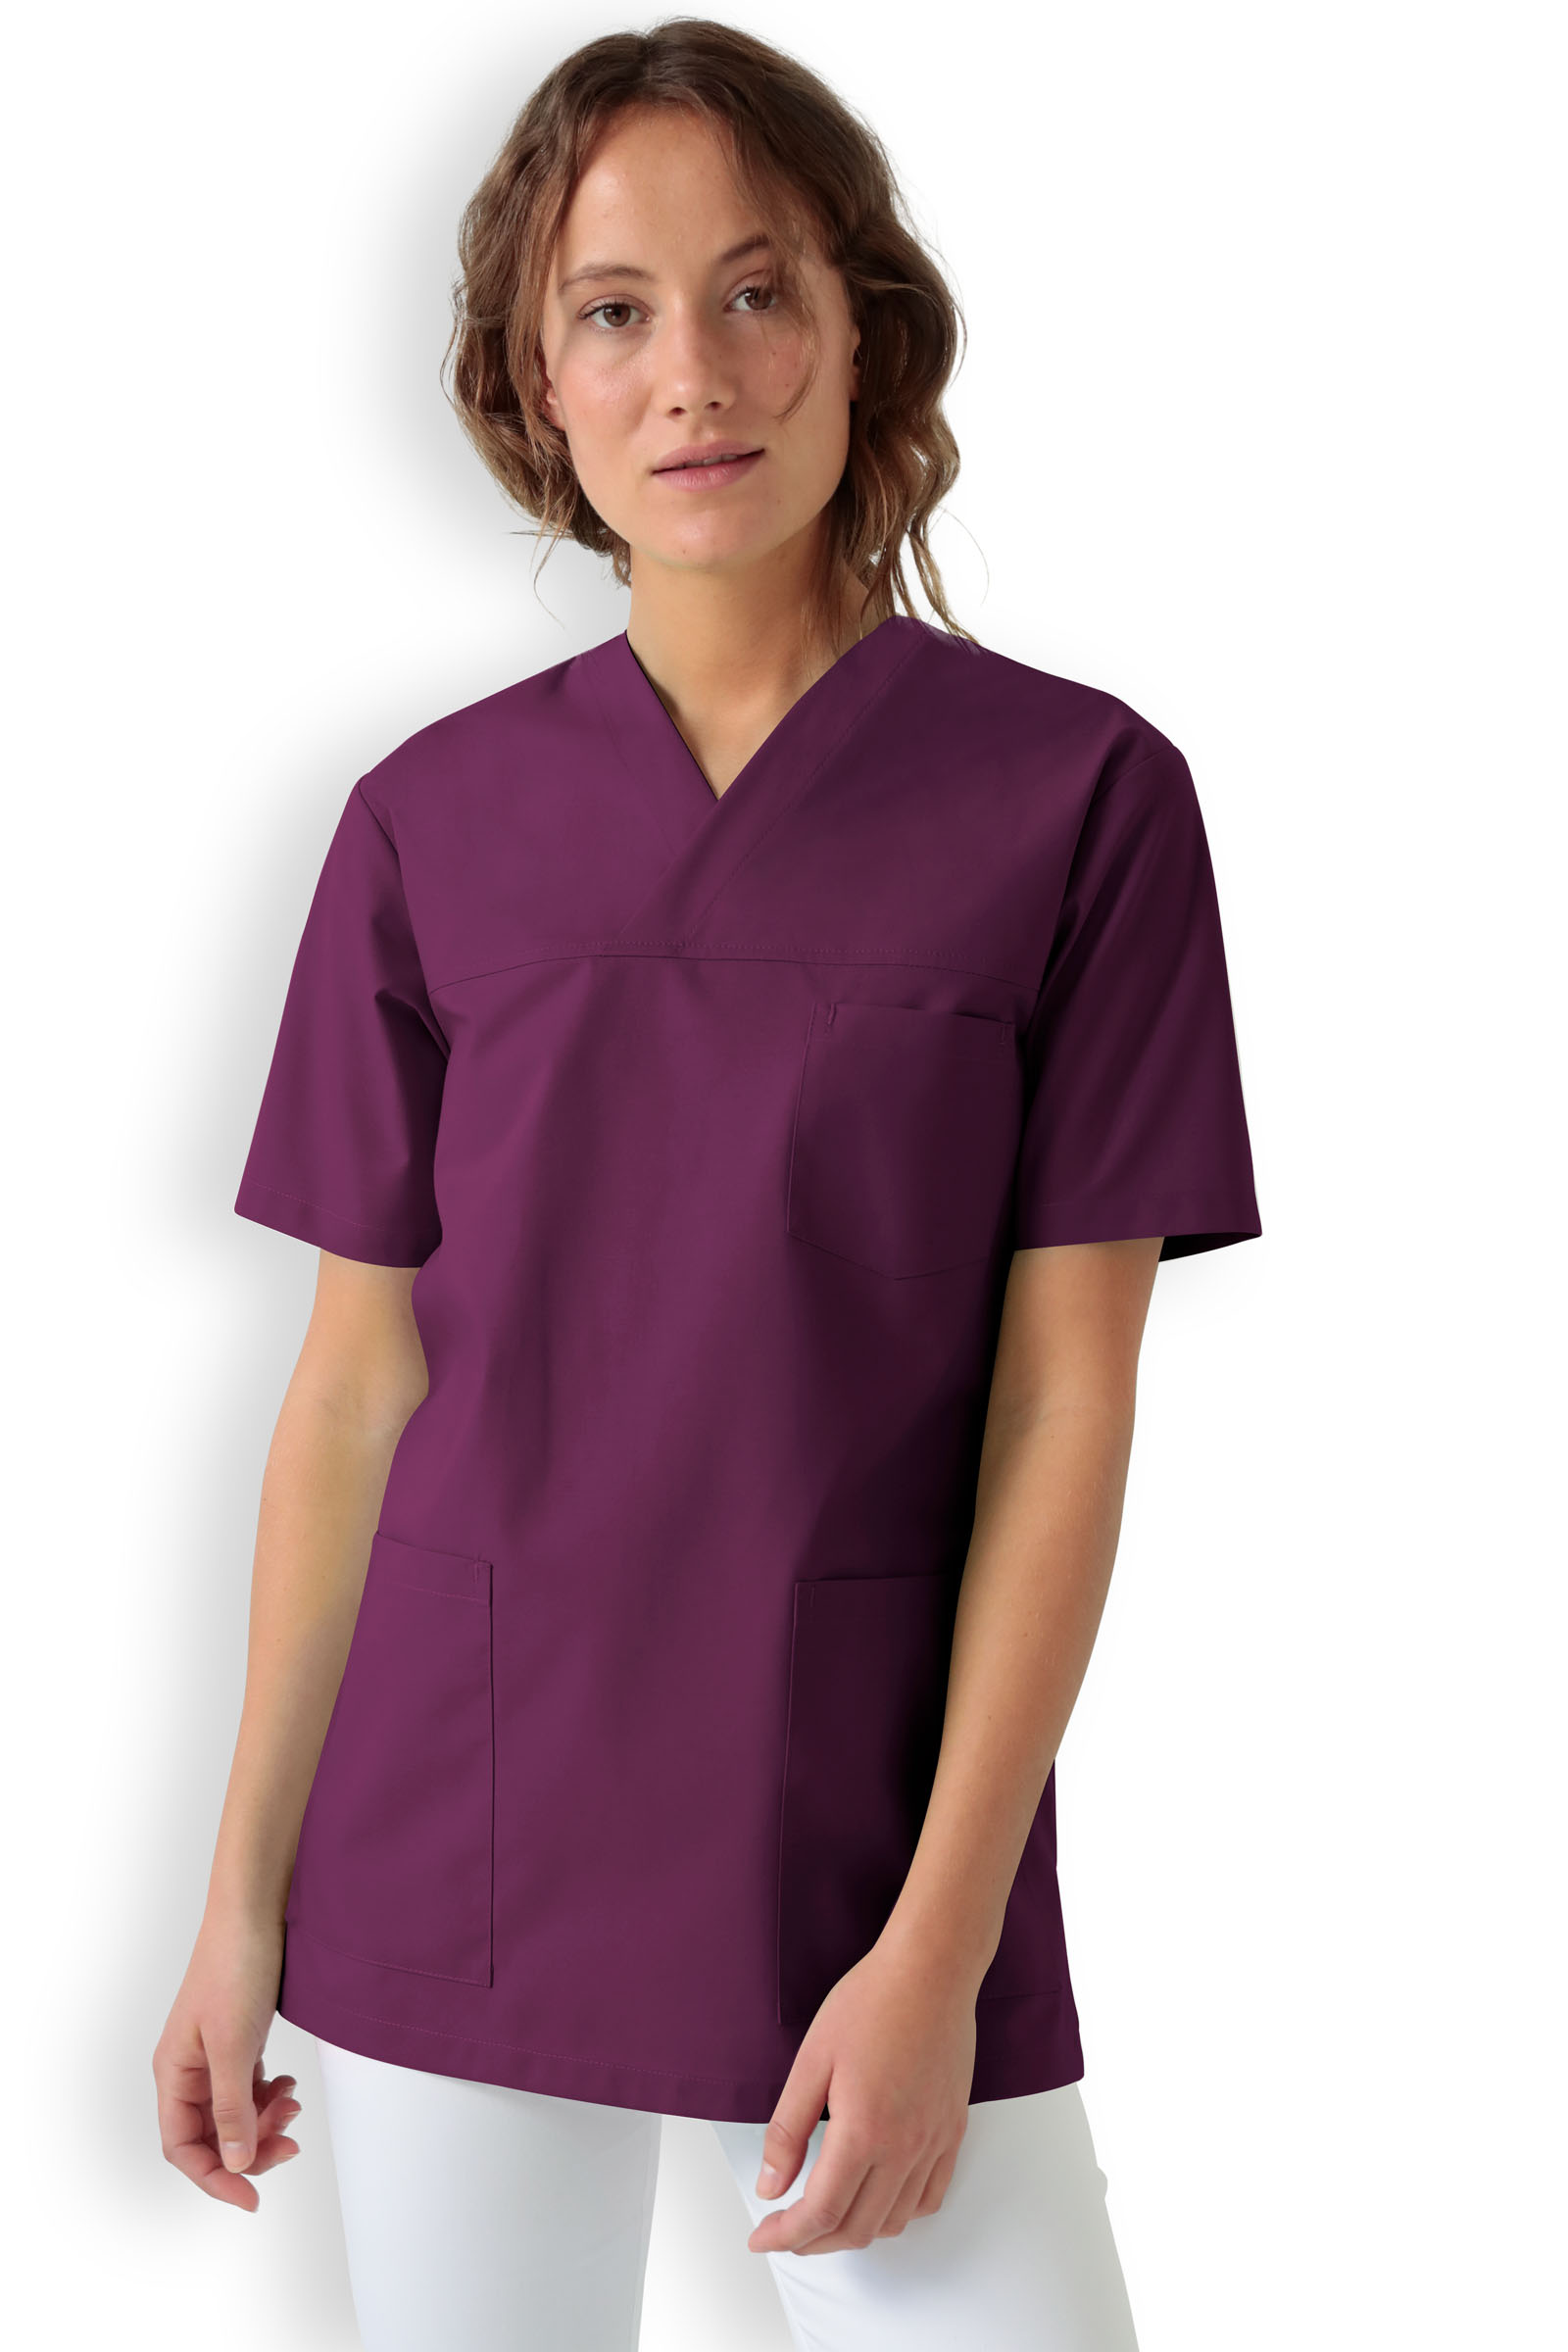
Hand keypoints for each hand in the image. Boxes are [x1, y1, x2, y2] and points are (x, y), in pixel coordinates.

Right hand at [153, 1909, 302, 2210]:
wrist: (255, 1910)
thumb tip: (236, 2162)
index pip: (183, 2148)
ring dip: (264, 2122)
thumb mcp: (234, 2045)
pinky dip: (269, 2097)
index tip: (252, 2197)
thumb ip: (232, 2108)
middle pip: (212, 2136)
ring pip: (234, 2114)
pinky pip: (249, 2088)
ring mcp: (213, 2055)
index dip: (215, 2178)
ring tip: (294, 2108)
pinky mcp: (238, 2040)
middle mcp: (188, 2069)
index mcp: (173, 2073)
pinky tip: (289, 2087)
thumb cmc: (235, 1967)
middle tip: (290, 2147)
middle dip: (250, 2149)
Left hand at [747, 1938, 976, 2254]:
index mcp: (864, 2132)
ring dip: (855, 2232)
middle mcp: (904, 2148)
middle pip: (857, 2229)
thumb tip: (770, 2186)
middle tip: (784, 2230)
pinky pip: (929, 2197)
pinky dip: (899, 2214)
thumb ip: (787, 2131)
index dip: (785, 2236)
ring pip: (895, 2222)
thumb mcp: (811, 2060)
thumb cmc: (871, 2003)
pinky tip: (877, 2198)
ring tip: (825, 2216)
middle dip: (813, 2242)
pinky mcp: (953, 2131)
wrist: (931, 1971)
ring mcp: (934, 2143)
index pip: (820, 2212)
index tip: (761, 2238)